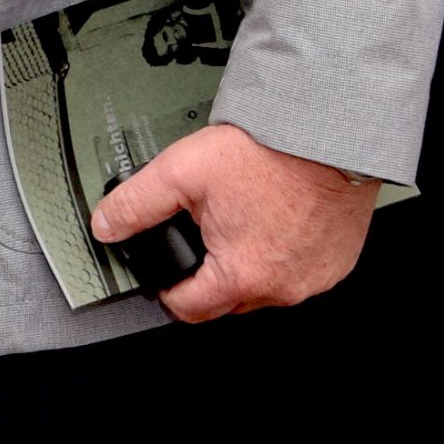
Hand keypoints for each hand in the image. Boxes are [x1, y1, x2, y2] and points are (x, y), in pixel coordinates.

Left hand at [89, 120, 381, 322]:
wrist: (326, 134)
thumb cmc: (266, 153)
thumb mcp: (180, 172)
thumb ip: (135, 204)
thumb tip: (107, 225)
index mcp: (243, 275)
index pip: (189, 309)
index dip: (165, 290)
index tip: (162, 272)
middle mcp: (284, 287)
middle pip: (227, 300)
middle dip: (205, 273)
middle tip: (200, 231)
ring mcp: (316, 278)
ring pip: (265, 287)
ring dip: (245, 263)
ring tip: (237, 219)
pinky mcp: (337, 262)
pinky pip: (299, 271)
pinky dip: (281, 253)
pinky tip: (271, 220)